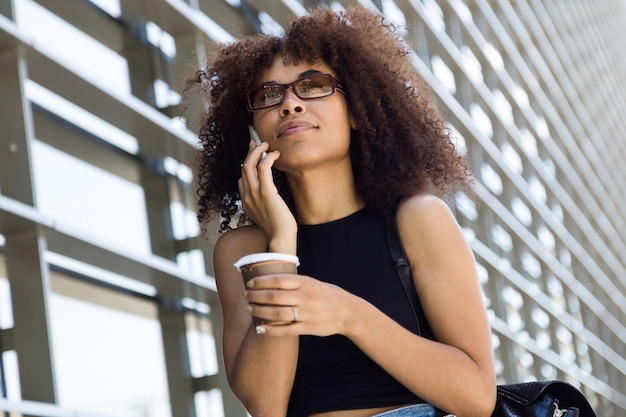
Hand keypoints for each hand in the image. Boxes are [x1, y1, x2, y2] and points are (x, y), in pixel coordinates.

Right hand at [238, 140, 296, 252]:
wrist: (280, 238)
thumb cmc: (278, 228)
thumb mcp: (267, 214)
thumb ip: (264, 203)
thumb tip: (271, 194)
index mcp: (246, 202)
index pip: (242, 178)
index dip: (247, 165)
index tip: (256, 156)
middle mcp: (247, 196)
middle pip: (243, 168)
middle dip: (250, 153)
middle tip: (258, 143)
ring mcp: (254, 193)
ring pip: (248, 165)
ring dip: (257, 151)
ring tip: (266, 145)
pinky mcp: (266, 191)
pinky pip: (263, 168)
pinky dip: (268, 157)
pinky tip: (275, 154)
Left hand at [244, 273, 358, 336]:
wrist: (348, 312)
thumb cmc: (328, 295)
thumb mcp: (314, 282)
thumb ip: (295, 281)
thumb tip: (270, 279)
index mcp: (306, 283)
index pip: (279, 280)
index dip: (261, 281)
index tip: (249, 283)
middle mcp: (306, 297)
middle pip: (274, 296)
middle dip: (255, 296)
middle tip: (245, 296)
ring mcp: (307, 314)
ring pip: (277, 313)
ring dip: (259, 311)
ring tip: (249, 309)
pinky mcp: (308, 328)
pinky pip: (286, 330)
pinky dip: (270, 330)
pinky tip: (259, 328)